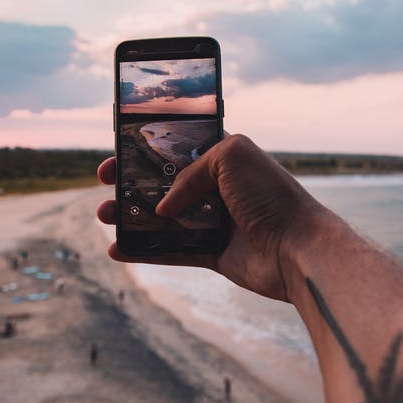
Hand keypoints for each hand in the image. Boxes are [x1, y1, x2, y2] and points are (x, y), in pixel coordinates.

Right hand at [97, 134, 322, 301]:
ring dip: (132, 217)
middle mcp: (220, 188)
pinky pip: (172, 251)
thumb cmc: (271, 196)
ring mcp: (216, 222)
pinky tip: (118, 249)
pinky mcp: (213, 254)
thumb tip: (166, 208)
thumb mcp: (231, 157)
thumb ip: (191, 172)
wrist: (298, 248)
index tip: (119, 152)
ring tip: (104, 216)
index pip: (179, 148)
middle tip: (105, 184)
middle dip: (132, 183)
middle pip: (165, 184)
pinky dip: (145, 251)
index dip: (148, 149)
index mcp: (226, 158)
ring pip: (164, 219)